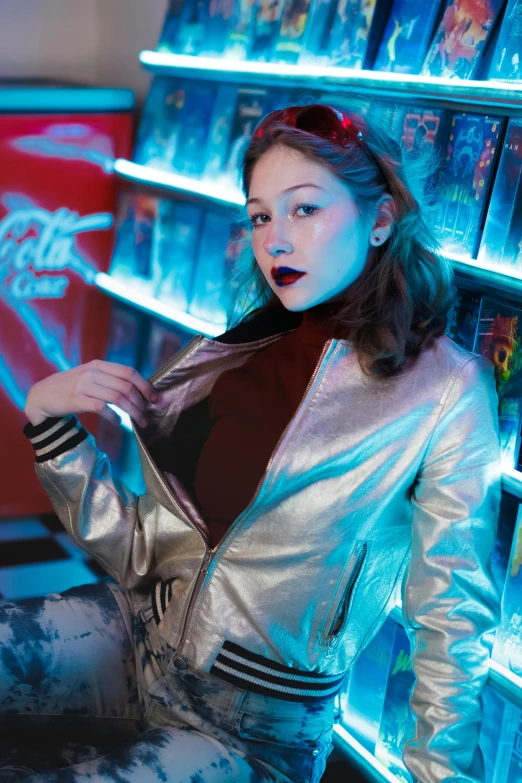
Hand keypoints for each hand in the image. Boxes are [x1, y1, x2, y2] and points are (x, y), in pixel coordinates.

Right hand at [24, 360, 157, 427]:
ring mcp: (84, 385)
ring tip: (140, 422)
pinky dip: (114, 417)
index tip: (155, 398)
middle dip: (141, 403)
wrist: (42, 396)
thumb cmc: (71, 388)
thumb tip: (139, 391)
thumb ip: (110, 380)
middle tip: (148, 416)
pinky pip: (102, 408)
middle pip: (126, 387)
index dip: (145, 385)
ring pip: (118, 398)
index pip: (129, 372)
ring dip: (133, 412)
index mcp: (99, 365)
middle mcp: (92, 372)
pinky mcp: (77, 400)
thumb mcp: (90, 376)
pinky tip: (119, 422)